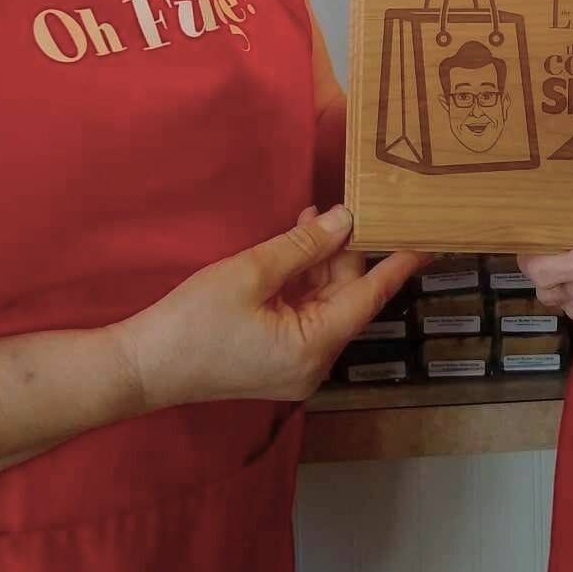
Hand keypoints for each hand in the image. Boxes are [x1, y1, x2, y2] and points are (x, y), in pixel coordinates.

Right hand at [108, 206, 423, 408]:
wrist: (141, 367)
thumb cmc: (191, 322)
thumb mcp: (250, 273)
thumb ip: (303, 247)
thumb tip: (345, 220)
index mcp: (314, 347)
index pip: (371, 297)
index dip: (400, 263)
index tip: (431, 238)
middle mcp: (314, 363)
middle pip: (346, 297)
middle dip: (343, 251)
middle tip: (339, 205)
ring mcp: (296, 365)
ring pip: (324, 302)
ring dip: (319, 262)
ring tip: (310, 218)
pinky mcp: (277, 359)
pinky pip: (303, 314)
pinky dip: (301, 282)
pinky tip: (293, 246)